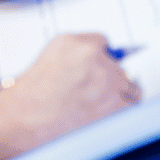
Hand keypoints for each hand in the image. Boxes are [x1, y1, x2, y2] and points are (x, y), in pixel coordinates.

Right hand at [0, 33, 141, 159]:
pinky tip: (107, 114)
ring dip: (120, 93)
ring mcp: (107, 82)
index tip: (97, 67)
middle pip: (118, 65)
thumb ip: (76, 50)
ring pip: (130, 85)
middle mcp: (94, 58)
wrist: (27, 118)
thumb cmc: (33, 92)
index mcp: (76, 43)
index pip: (103, 42)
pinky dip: (123, 110)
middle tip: (93, 91)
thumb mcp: (51, 55)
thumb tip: (100, 53)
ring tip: (100, 105)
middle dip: (108, 77)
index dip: (99, 58)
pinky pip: (132, 104)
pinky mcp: (115, 105)